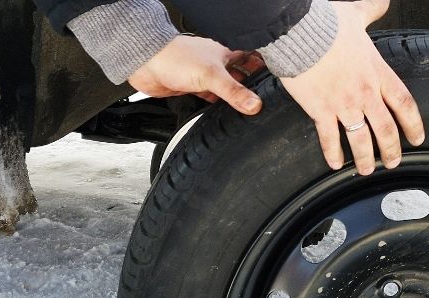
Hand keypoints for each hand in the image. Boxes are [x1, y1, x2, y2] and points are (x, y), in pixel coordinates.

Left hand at [130, 35, 263, 114]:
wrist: (146, 64)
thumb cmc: (175, 58)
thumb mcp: (211, 75)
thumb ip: (233, 91)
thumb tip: (255, 105)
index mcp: (227, 51)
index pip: (253, 57)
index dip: (266, 66)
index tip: (281, 79)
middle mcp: (218, 63)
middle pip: (242, 74)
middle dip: (252, 86)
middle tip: (268, 98)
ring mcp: (206, 76)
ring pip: (227, 88)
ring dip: (235, 97)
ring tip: (251, 110)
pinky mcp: (194, 88)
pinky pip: (212, 98)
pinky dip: (218, 105)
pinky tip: (224, 114)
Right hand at [280, 0, 424, 174]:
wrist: (301, 32)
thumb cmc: (327, 24)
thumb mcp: (356, 15)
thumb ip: (371, 11)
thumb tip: (381, 3)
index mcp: (376, 72)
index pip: (403, 103)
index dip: (413, 124)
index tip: (417, 137)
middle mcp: (364, 92)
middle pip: (386, 129)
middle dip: (391, 149)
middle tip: (392, 162)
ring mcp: (343, 104)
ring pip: (361, 140)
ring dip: (365, 158)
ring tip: (366, 170)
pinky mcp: (320, 110)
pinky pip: (329, 138)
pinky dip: (333, 153)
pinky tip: (335, 164)